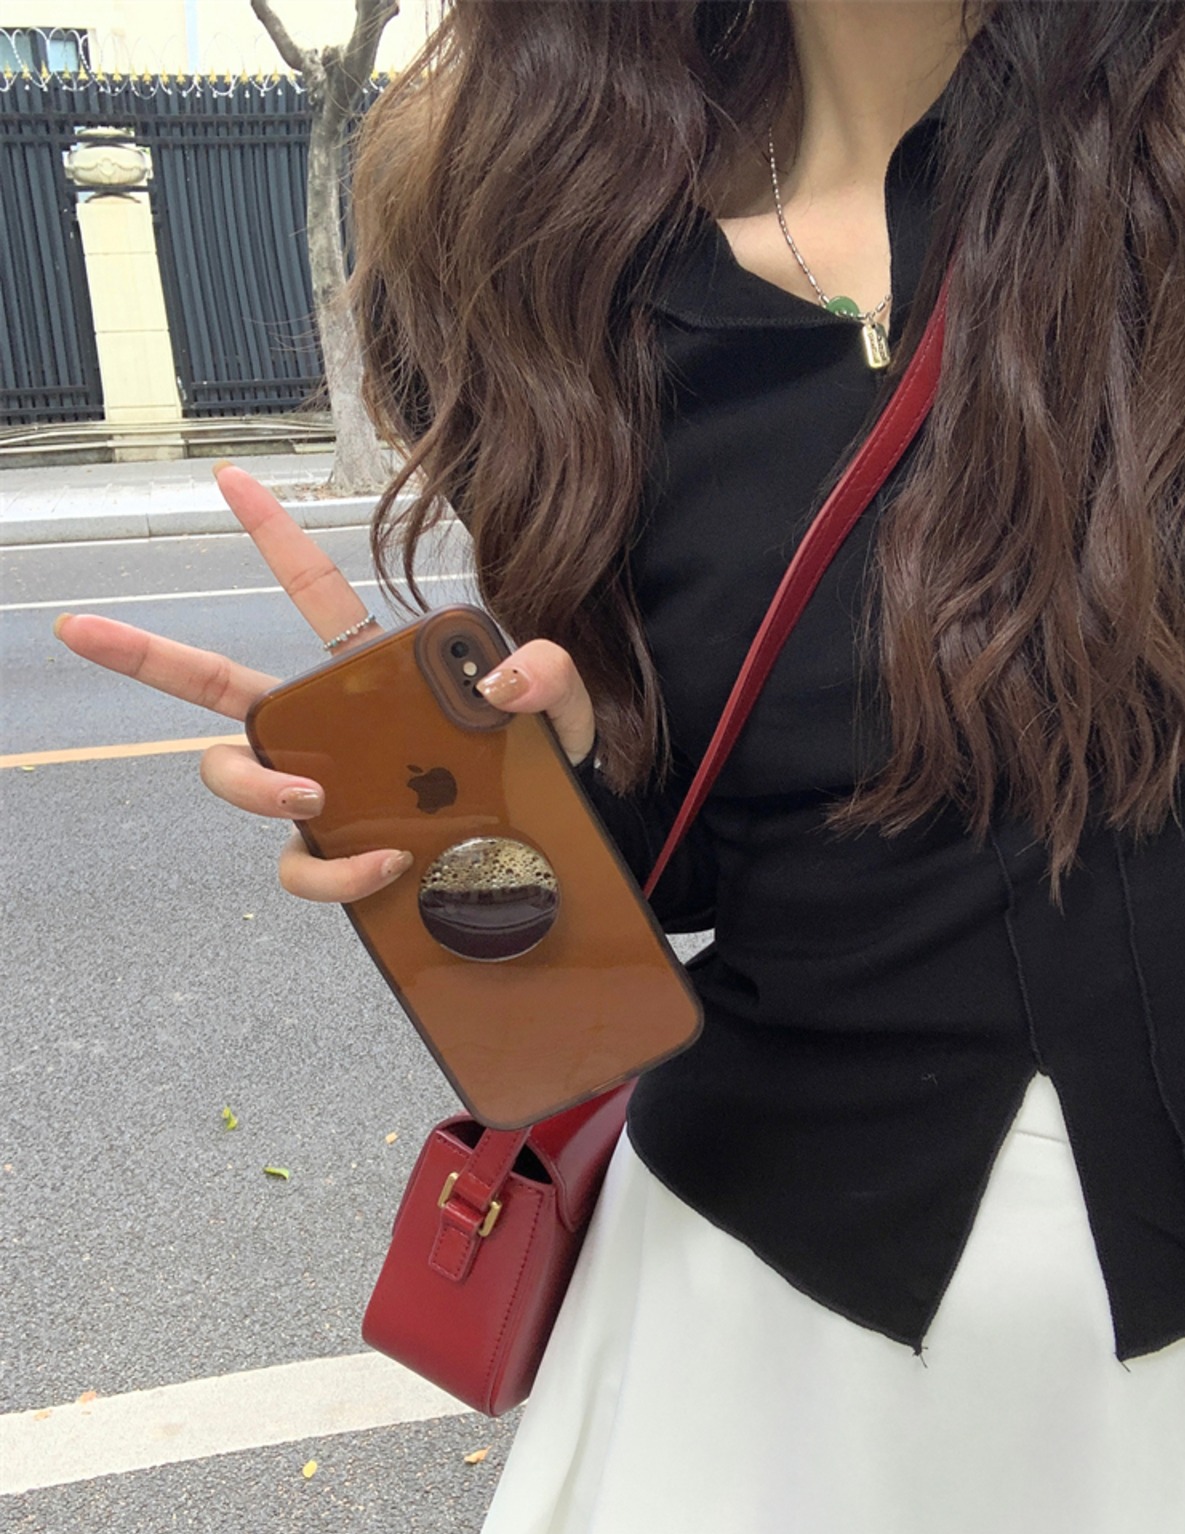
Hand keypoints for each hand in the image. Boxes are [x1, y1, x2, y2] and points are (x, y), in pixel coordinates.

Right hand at [54, 464, 596, 903]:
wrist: (562, 851)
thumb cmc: (551, 766)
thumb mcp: (565, 709)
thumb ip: (548, 674)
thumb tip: (504, 675)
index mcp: (374, 672)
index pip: (311, 592)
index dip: (270, 534)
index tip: (228, 477)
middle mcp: (331, 728)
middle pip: (220, 687)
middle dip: (146, 656)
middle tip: (84, 628)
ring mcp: (327, 792)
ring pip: (237, 776)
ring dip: (254, 783)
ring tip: (311, 793)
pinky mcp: (340, 855)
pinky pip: (302, 865)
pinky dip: (335, 869)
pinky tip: (386, 863)